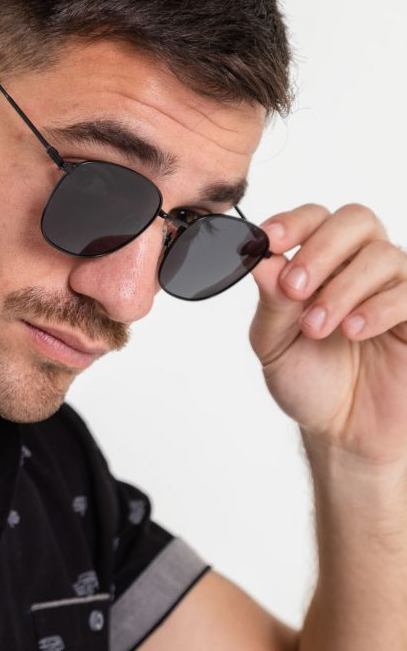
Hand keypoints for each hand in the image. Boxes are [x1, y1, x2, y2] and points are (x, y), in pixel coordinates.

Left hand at [249, 203, 406, 466]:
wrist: (343, 432)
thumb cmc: (309, 380)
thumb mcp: (274, 343)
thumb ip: (270, 300)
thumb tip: (257, 255)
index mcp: (321, 262)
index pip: (314, 218)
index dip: (293, 222)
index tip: (271, 239)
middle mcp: (360, 265)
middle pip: (355, 220)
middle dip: (320, 249)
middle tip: (295, 288)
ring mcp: (393, 287)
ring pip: (382, 255)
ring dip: (343, 288)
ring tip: (317, 327)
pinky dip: (378, 307)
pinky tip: (354, 331)